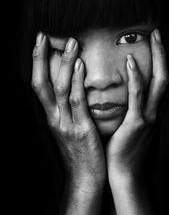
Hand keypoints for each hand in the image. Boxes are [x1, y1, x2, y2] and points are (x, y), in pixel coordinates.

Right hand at [31, 33, 105, 188]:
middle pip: (41, 84)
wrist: (86, 178)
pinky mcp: (81, 130)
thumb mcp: (68, 130)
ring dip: (64, 64)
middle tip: (45, 35)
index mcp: (51, 117)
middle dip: (41, 59)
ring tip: (72, 43)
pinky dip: (78, 82)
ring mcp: (66, 124)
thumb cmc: (80, 153)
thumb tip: (72, 91)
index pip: (38, 86)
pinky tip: (81, 65)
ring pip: (60, 89)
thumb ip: (67, 112)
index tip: (40, 43)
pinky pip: (77, 102)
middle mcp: (54, 118)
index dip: (36, 64)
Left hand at [106, 29, 168, 178]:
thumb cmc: (123, 149)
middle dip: (163, 54)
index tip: (154, 43)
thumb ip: (128, 109)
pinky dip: (137, 78)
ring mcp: (148, 117)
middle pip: (165, 77)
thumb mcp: (128, 126)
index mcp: (151, 112)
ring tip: (151, 37)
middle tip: (157, 32)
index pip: (159, 81)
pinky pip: (138, 97)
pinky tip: (131, 61)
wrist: (123, 173)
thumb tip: (117, 94)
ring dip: (157, 58)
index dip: (159, 61)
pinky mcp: (137, 124)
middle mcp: (155, 112)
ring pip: (158, 83)